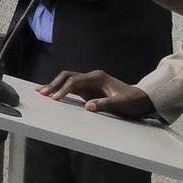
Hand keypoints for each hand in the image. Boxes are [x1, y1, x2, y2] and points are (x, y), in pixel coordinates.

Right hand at [39, 69, 154, 117]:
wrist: (141, 100)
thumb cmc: (132, 102)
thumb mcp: (121, 105)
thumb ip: (105, 105)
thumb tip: (88, 106)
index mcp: (98, 78)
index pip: (75, 81)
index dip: (64, 89)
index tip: (55, 99)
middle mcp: (92, 77)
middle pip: (68, 76)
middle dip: (54, 84)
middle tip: (42, 93)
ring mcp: (90, 82)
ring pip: (68, 80)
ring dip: (55, 85)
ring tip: (41, 92)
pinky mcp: (89, 89)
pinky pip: (72, 87)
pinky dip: (61, 90)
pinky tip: (52, 94)